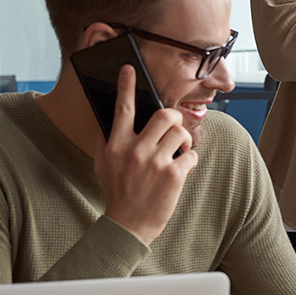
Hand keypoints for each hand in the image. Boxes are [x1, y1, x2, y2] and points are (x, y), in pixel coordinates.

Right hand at [95, 64, 198, 245]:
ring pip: (181, 133)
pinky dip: (190, 160)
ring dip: (185, 140)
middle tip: (174, 126)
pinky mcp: (173, 175)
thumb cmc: (117, 193)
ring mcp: (155, 162)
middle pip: (164, 115)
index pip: (122, 109)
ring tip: (179, 150)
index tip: (129, 69)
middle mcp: (135, 150)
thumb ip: (106, 141)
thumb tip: (108, 118)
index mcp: (116, 145)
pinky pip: (192, 155)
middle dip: (174, 116)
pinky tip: (182, 169)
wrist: (128, 225)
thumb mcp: (103, 165)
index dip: (126, 86)